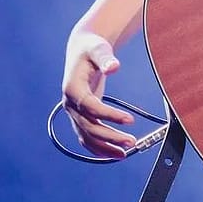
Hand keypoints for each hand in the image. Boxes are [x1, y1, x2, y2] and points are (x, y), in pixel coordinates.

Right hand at [62, 31, 136, 157]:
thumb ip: (105, 58)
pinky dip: (99, 147)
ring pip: (87, 136)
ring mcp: (74, 112)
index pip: (91, 108)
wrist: (82, 49)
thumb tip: (114, 66)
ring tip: (125, 153)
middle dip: (110, 137)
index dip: (109, 116)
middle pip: (89, 127)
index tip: (130, 120)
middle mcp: (70, 104)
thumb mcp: (98, 49)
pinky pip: (87, 136)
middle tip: (131, 142)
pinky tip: (113, 153)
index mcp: (72, 89)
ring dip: (105, 147)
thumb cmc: (91, 48)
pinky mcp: (81, 115)